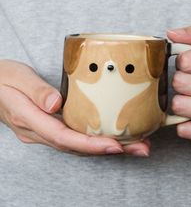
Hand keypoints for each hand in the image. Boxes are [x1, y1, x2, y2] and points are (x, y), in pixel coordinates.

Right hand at [0, 60, 149, 155]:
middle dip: (109, 150)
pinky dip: (96, 140)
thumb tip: (56, 104)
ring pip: (79, 145)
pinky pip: (76, 138)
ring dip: (107, 147)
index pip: (64, 137)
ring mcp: (45, 132)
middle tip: (140, 149)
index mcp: (29, 119)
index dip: (90, 144)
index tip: (116, 146)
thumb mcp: (16, 77)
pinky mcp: (51, 127)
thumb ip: (35, 90)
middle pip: (77, 147)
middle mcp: (39, 132)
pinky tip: (114, 138)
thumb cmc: (3, 79)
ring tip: (135, 146)